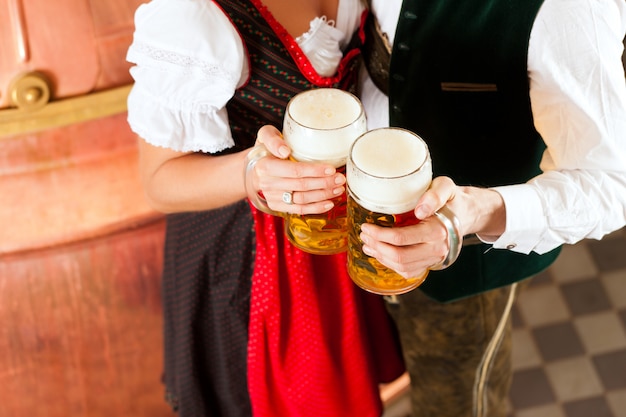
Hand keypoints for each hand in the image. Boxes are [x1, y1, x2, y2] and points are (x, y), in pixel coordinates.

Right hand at [246, 125, 345, 214]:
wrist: (254, 167)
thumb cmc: (265, 148)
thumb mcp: (265, 136)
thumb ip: (273, 139)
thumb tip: (285, 151)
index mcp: (265, 166)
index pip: (295, 171)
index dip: (315, 171)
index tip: (331, 169)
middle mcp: (267, 184)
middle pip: (301, 186)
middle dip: (324, 183)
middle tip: (340, 179)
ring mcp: (272, 197)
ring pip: (302, 199)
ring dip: (323, 195)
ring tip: (338, 189)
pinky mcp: (277, 206)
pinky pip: (299, 209)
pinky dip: (316, 208)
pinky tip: (329, 203)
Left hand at [358, 176, 503, 277]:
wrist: (466, 214)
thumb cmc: (452, 199)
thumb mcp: (445, 187)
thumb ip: (434, 195)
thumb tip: (420, 210)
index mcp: (438, 230)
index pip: (401, 238)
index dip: (379, 234)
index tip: (366, 226)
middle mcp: (437, 249)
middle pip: (399, 256)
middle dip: (377, 246)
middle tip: (364, 235)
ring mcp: (434, 259)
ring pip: (402, 266)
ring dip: (381, 257)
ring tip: (368, 245)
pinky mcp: (430, 263)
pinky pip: (408, 271)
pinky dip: (390, 264)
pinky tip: (380, 254)